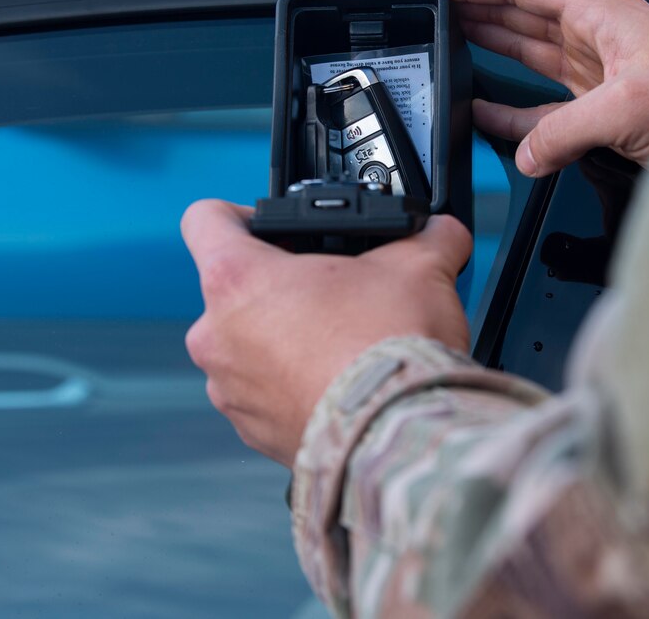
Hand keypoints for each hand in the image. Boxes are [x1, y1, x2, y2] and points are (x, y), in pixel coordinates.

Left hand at [181, 200, 471, 466]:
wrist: (399, 434)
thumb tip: (442, 232)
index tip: (275, 230)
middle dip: (283, 288)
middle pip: (234, 290)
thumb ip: (427, 237)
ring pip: (248, 347)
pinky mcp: (253, 432)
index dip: (241, 214)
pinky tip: (342, 384)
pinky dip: (296, 387)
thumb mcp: (420, 267)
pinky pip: (266, 396)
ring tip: (343, 343)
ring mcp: (230, 391)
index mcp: (238, 280)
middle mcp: (218, 336)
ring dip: (287, 341)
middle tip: (334, 293)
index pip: (205, 219)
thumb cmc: (389, 348)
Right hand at [401, 0, 648, 175]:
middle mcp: (596, 33)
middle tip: (429, 12)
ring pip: (527, 50)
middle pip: (518, 10)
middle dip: (471, 8)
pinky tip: (485, 112)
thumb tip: (528, 153)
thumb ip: (566, 130)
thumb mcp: (628, 107)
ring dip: (487, 48)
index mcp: (600, 11)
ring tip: (447, 46)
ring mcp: (597, 69)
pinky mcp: (601, 107)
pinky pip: (541, 103)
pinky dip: (511, 109)